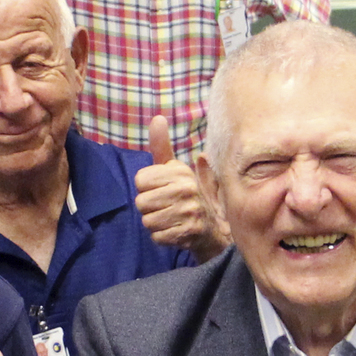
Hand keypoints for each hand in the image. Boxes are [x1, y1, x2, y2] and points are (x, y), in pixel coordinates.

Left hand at [133, 115, 220, 254]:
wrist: (215, 229)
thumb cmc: (188, 196)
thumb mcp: (176, 170)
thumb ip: (162, 146)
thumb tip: (156, 118)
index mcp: (181, 171)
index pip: (140, 180)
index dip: (147, 188)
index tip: (162, 190)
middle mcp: (186, 188)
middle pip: (141, 202)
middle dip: (150, 208)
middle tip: (167, 207)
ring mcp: (189, 211)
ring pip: (147, 221)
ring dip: (156, 224)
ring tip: (172, 219)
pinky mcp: (188, 232)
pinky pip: (156, 237)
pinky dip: (162, 237)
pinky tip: (175, 231)